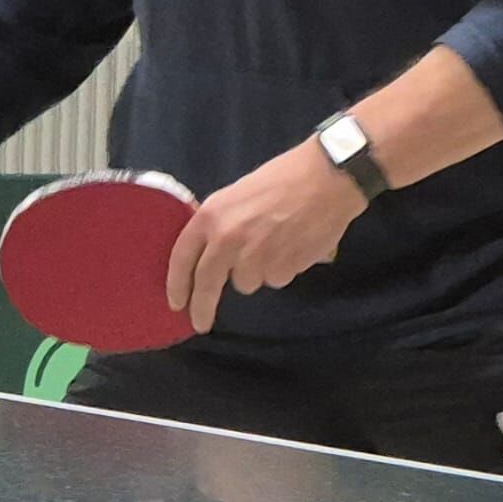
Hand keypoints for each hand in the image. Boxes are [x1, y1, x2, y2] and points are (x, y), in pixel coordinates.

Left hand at [167, 140, 366, 334]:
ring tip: (275, 243)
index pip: (182, 257)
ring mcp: (256, 256)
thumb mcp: (237, 194)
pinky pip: (274, 279)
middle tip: (201, 323)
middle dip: (202, 307)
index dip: (177, 284)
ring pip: (246, 283)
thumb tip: (208, 253)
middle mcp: (228, 239)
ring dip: (255, 272)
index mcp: (212, 216)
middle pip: (207, 284)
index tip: (176, 303)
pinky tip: (293, 245)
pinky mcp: (282, 268)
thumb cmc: (281, 178)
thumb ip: (219, 224)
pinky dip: (281, 269)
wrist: (326, 178)